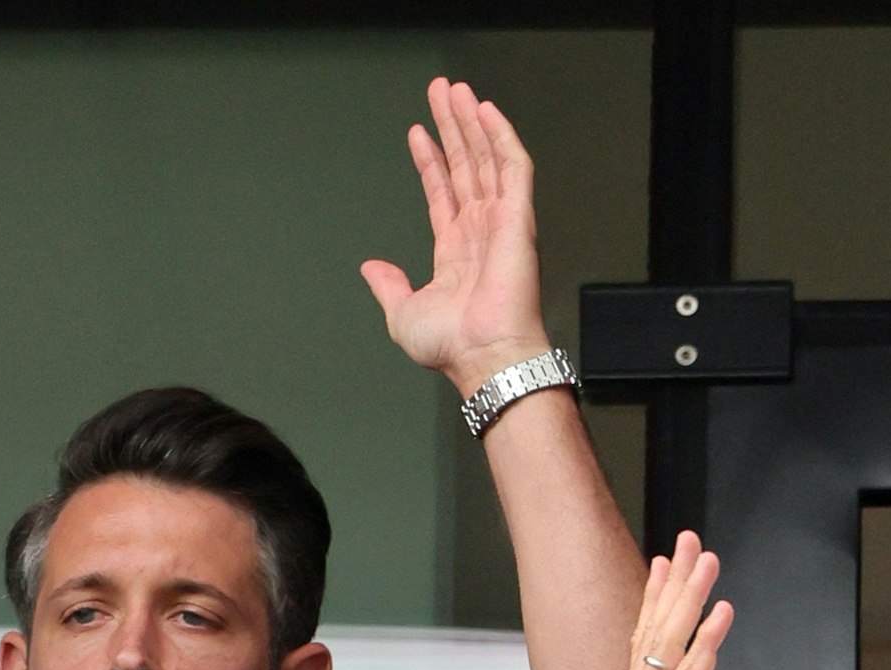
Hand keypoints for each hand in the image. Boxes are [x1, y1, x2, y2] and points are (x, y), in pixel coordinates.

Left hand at [360, 77, 549, 397]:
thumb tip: (372, 269)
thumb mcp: (402, 315)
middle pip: (465, 166)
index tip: (419, 133)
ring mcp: (501, 222)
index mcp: (456, 253)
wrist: (484, 357)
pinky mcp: (518, 217)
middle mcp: (481, 233)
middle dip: (452, 127)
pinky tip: (487, 112)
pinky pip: (513, 167)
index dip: (430, 161)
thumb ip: (388, 286)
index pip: (443, 193)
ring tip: (456, 91)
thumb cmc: (455, 348)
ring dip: (472, 122)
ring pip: (487, 158)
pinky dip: (501, 137)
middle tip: (440, 93)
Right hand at [616, 533, 736, 669]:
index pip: (648, 646)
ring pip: (668, 645)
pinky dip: (706, 644)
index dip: (659, 602)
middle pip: (654, 632)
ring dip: (691, 599)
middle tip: (690, 542)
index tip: (669, 565)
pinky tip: (721, 614)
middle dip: (674, 584)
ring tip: (708, 561)